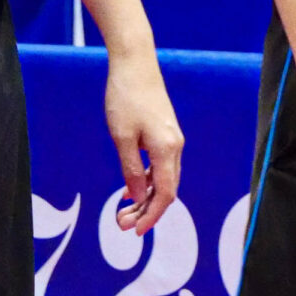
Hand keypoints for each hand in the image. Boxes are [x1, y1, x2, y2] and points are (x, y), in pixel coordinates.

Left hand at [106, 52, 184, 233]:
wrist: (134, 63)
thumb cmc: (125, 98)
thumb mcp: (122, 138)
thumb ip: (132, 169)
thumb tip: (139, 195)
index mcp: (167, 149)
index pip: (165, 194)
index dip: (151, 216)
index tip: (134, 232)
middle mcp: (175, 146)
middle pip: (166, 189)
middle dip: (146, 211)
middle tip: (120, 224)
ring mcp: (171, 139)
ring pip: (163, 178)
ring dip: (145, 197)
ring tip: (122, 211)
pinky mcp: (164, 132)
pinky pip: (160, 165)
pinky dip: (147, 181)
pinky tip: (130, 189)